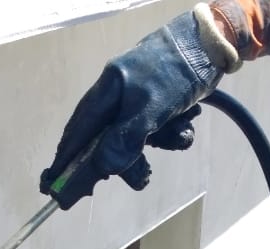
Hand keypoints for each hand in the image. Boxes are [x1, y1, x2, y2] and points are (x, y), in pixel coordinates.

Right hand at [39, 11, 222, 209]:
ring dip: (161, 143)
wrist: (215, 42)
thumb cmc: (178, 70)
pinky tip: (187, 124)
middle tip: (143, 176)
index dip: (66, 160)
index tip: (53, 184)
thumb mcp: (151, 107)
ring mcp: (137, 101)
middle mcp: (117, 97)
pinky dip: (173, 133)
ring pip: (137, 138)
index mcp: (107, 92)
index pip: (78, 132)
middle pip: (107, 141)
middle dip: (129, 160)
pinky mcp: (158, 104)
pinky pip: (157, 130)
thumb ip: (125, 138)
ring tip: (180, 135)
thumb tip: (101, 168)